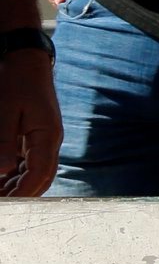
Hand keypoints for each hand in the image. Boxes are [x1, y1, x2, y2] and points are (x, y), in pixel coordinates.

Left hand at [0, 50, 62, 195]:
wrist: (25, 58)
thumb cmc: (16, 80)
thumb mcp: (5, 110)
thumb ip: (4, 143)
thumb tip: (2, 172)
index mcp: (48, 135)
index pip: (40, 174)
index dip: (24, 193)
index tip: (8, 205)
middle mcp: (49, 140)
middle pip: (41, 178)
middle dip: (22, 194)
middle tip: (3, 204)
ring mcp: (43, 139)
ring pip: (35, 172)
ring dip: (18, 186)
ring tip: (1, 193)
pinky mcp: (35, 135)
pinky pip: (28, 162)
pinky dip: (15, 174)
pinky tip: (3, 177)